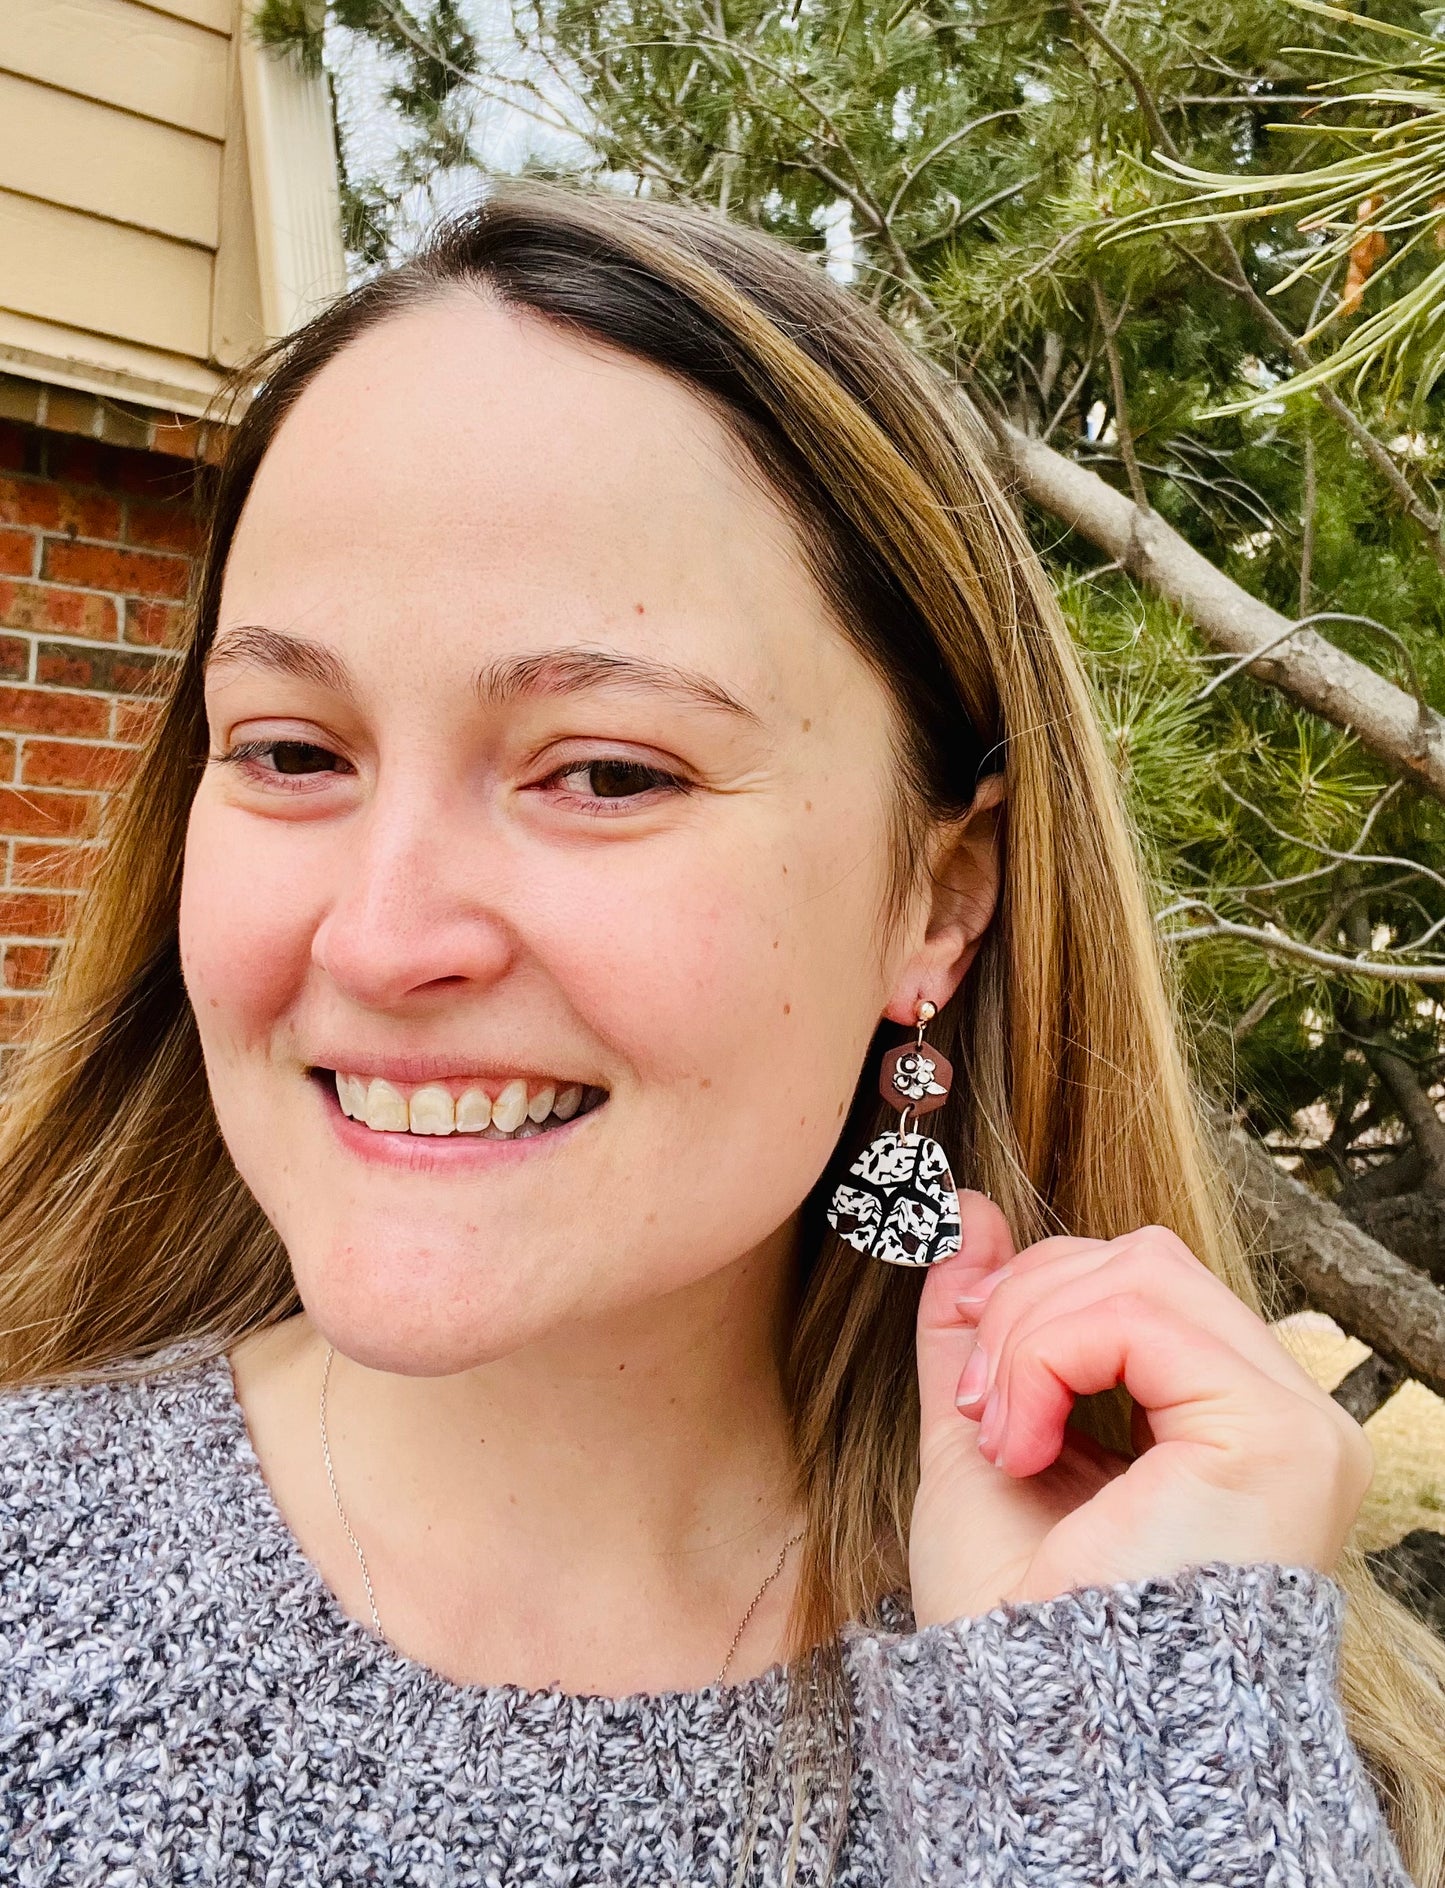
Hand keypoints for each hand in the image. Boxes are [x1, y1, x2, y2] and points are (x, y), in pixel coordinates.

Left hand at [909, 1190, 1374, 1628]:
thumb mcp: (982, 1446)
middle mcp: (1281, 1419)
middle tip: (984, 1414)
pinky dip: (1052, 1351)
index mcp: (1225, 1429)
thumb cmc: (1017, 1625)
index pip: (1139, 1285)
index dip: (1038, 1298)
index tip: (976, 1391)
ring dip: (1031, 1334)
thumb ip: (985, 1334)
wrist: (1039, 1735)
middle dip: (1028, 1309)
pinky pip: (1140, 1312)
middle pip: (1142, 1260)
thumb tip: (969, 1216)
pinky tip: (1027, 1443)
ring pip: (1140, 1268)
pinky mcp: (1276, 1435)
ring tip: (1005, 1437)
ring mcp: (1292, 1425)